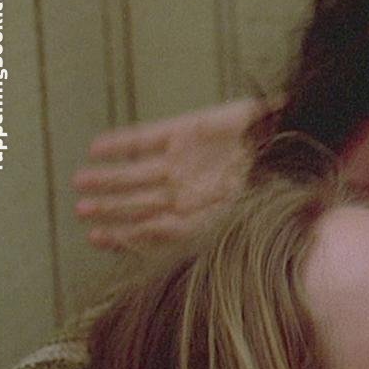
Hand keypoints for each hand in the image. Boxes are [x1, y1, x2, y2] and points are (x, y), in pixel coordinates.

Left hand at [73, 99, 264, 250]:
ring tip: (81, 183)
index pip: (154, 228)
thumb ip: (186, 228)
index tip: (95, 237)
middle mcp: (189, 190)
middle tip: (81, 210)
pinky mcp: (185, 129)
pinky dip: (122, 144)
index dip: (124, 233)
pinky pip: (146, 138)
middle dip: (110, 207)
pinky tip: (98, 148)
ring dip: (108, 178)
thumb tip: (146, 239)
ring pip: (137, 173)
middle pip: (140, 202)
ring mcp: (185, 160)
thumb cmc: (268, 188)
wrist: (287, 144)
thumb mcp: (228, 218)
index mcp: (201, 215)